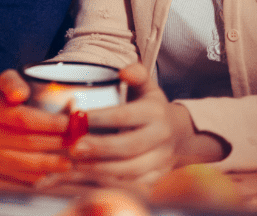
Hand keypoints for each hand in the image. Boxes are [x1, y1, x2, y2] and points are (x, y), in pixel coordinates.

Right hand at [0, 69, 71, 185]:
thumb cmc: (5, 96)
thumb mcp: (7, 81)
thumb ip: (12, 83)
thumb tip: (19, 94)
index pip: (24, 118)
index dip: (49, 122)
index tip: (69, 122)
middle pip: (27, 142)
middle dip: (55, 142)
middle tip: (76, 142)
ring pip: (23, 163)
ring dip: (49, 164)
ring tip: (69, 163)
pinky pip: (17, 177)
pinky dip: (36, 177)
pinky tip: (51, 174)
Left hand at [64, 63, 224, 188]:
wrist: (182, 136)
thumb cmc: (154, 108)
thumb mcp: (148, 88)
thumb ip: (137, 75)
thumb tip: (124, 71)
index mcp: (155, 113)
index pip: (125, 116)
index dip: (101, 118)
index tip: (78, 118)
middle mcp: (160, 138)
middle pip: (128, 146)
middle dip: (100, 148)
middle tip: (74, 147)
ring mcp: (160, 160)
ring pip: (131, 169)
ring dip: (101, 169)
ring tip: (77, 164)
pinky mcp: (156, 178)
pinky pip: (133, 184)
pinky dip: (111, 183)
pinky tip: (90, 177)